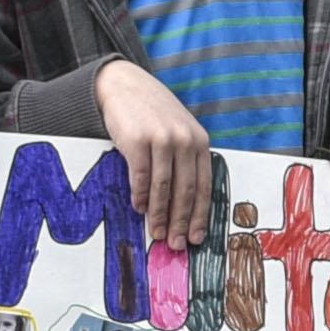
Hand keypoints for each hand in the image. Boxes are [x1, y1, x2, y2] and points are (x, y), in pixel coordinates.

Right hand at [93, 58, 221, 248]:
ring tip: (156, 233)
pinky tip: (139, 209)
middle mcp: (185, 140)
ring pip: (164, 188)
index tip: (196, 237)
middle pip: (185, 191)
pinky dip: (141, 196)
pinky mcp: (138, 140)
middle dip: (180, 222)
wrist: (126, 85)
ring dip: (159, 215)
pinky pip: (141, 177)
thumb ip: (186, 160)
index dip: (200, 215)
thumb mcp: (179, 131)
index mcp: (200, 142)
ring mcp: (162, 140)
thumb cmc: (153, 114)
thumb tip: (184, 205)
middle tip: (175, 244)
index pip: (203, 186)